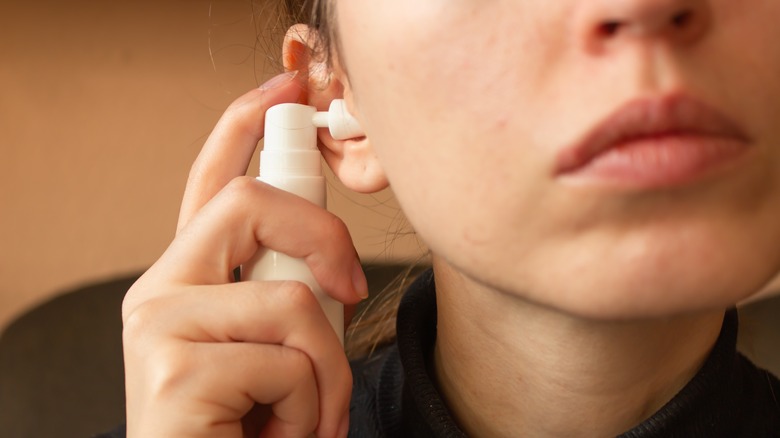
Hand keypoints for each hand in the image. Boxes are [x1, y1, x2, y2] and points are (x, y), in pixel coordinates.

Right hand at [121, 72, 366, 437]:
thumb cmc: (247, 426)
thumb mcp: (271, 348)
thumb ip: (284, 295)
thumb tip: (332, 267)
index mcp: (187, 280)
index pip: (212, 184)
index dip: (244, 128)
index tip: (284, 91)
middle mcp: (159, 290)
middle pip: (249, 203)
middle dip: (324, 236)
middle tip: (352, 290)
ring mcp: (158, 325)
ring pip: (292, 301)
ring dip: (327, 372)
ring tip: (305, 417)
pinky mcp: (172, 370)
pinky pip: (288, 362)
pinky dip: (312, 408)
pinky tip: (279, 436)